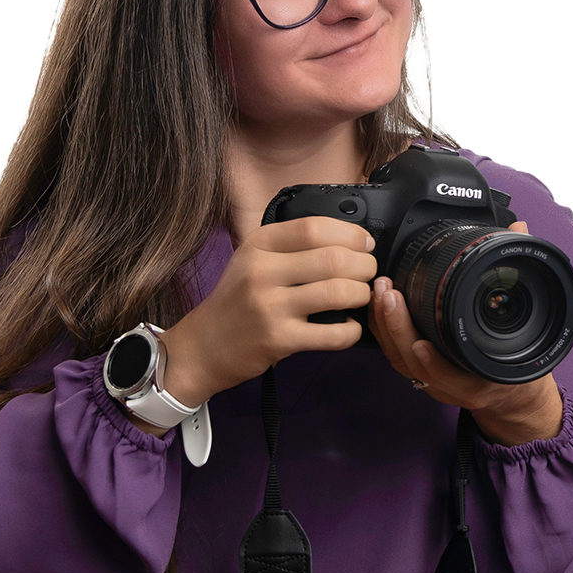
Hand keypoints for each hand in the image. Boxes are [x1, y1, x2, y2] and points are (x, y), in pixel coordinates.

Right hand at [158, 217, 377, 409]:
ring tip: (360, 296)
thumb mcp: (252, 259)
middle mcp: (262, 271)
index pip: (314, 228)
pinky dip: (352, 330)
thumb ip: (291, 246)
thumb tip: (347, 240)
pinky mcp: (279, 340)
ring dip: (361, 294)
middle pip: (333, 258)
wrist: (204, 345)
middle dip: (364, 265)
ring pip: (337, 293)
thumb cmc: (237, 300)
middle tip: (368, 272)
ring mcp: (270, 307)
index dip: (350, 234)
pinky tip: (349, 326)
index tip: (365, 243)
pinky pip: (333, 334)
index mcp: (259, 244)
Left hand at [368, 222, 563, 446]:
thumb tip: (519, 231)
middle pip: (416, 364)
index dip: (436, 365)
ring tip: (381, 294)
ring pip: (401, 360)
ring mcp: (433, 380)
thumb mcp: (533, 317)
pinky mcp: (420, 371)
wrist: (511, 396)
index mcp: (481, 379)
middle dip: (399, 329)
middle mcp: (453, 384)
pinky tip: (377, 309)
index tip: (423, 345)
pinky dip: (383, 333)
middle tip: (390, 295)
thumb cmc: (521, 363)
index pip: (455, 377)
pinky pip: (395, 355)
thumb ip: (525, 272)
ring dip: (387, 327)